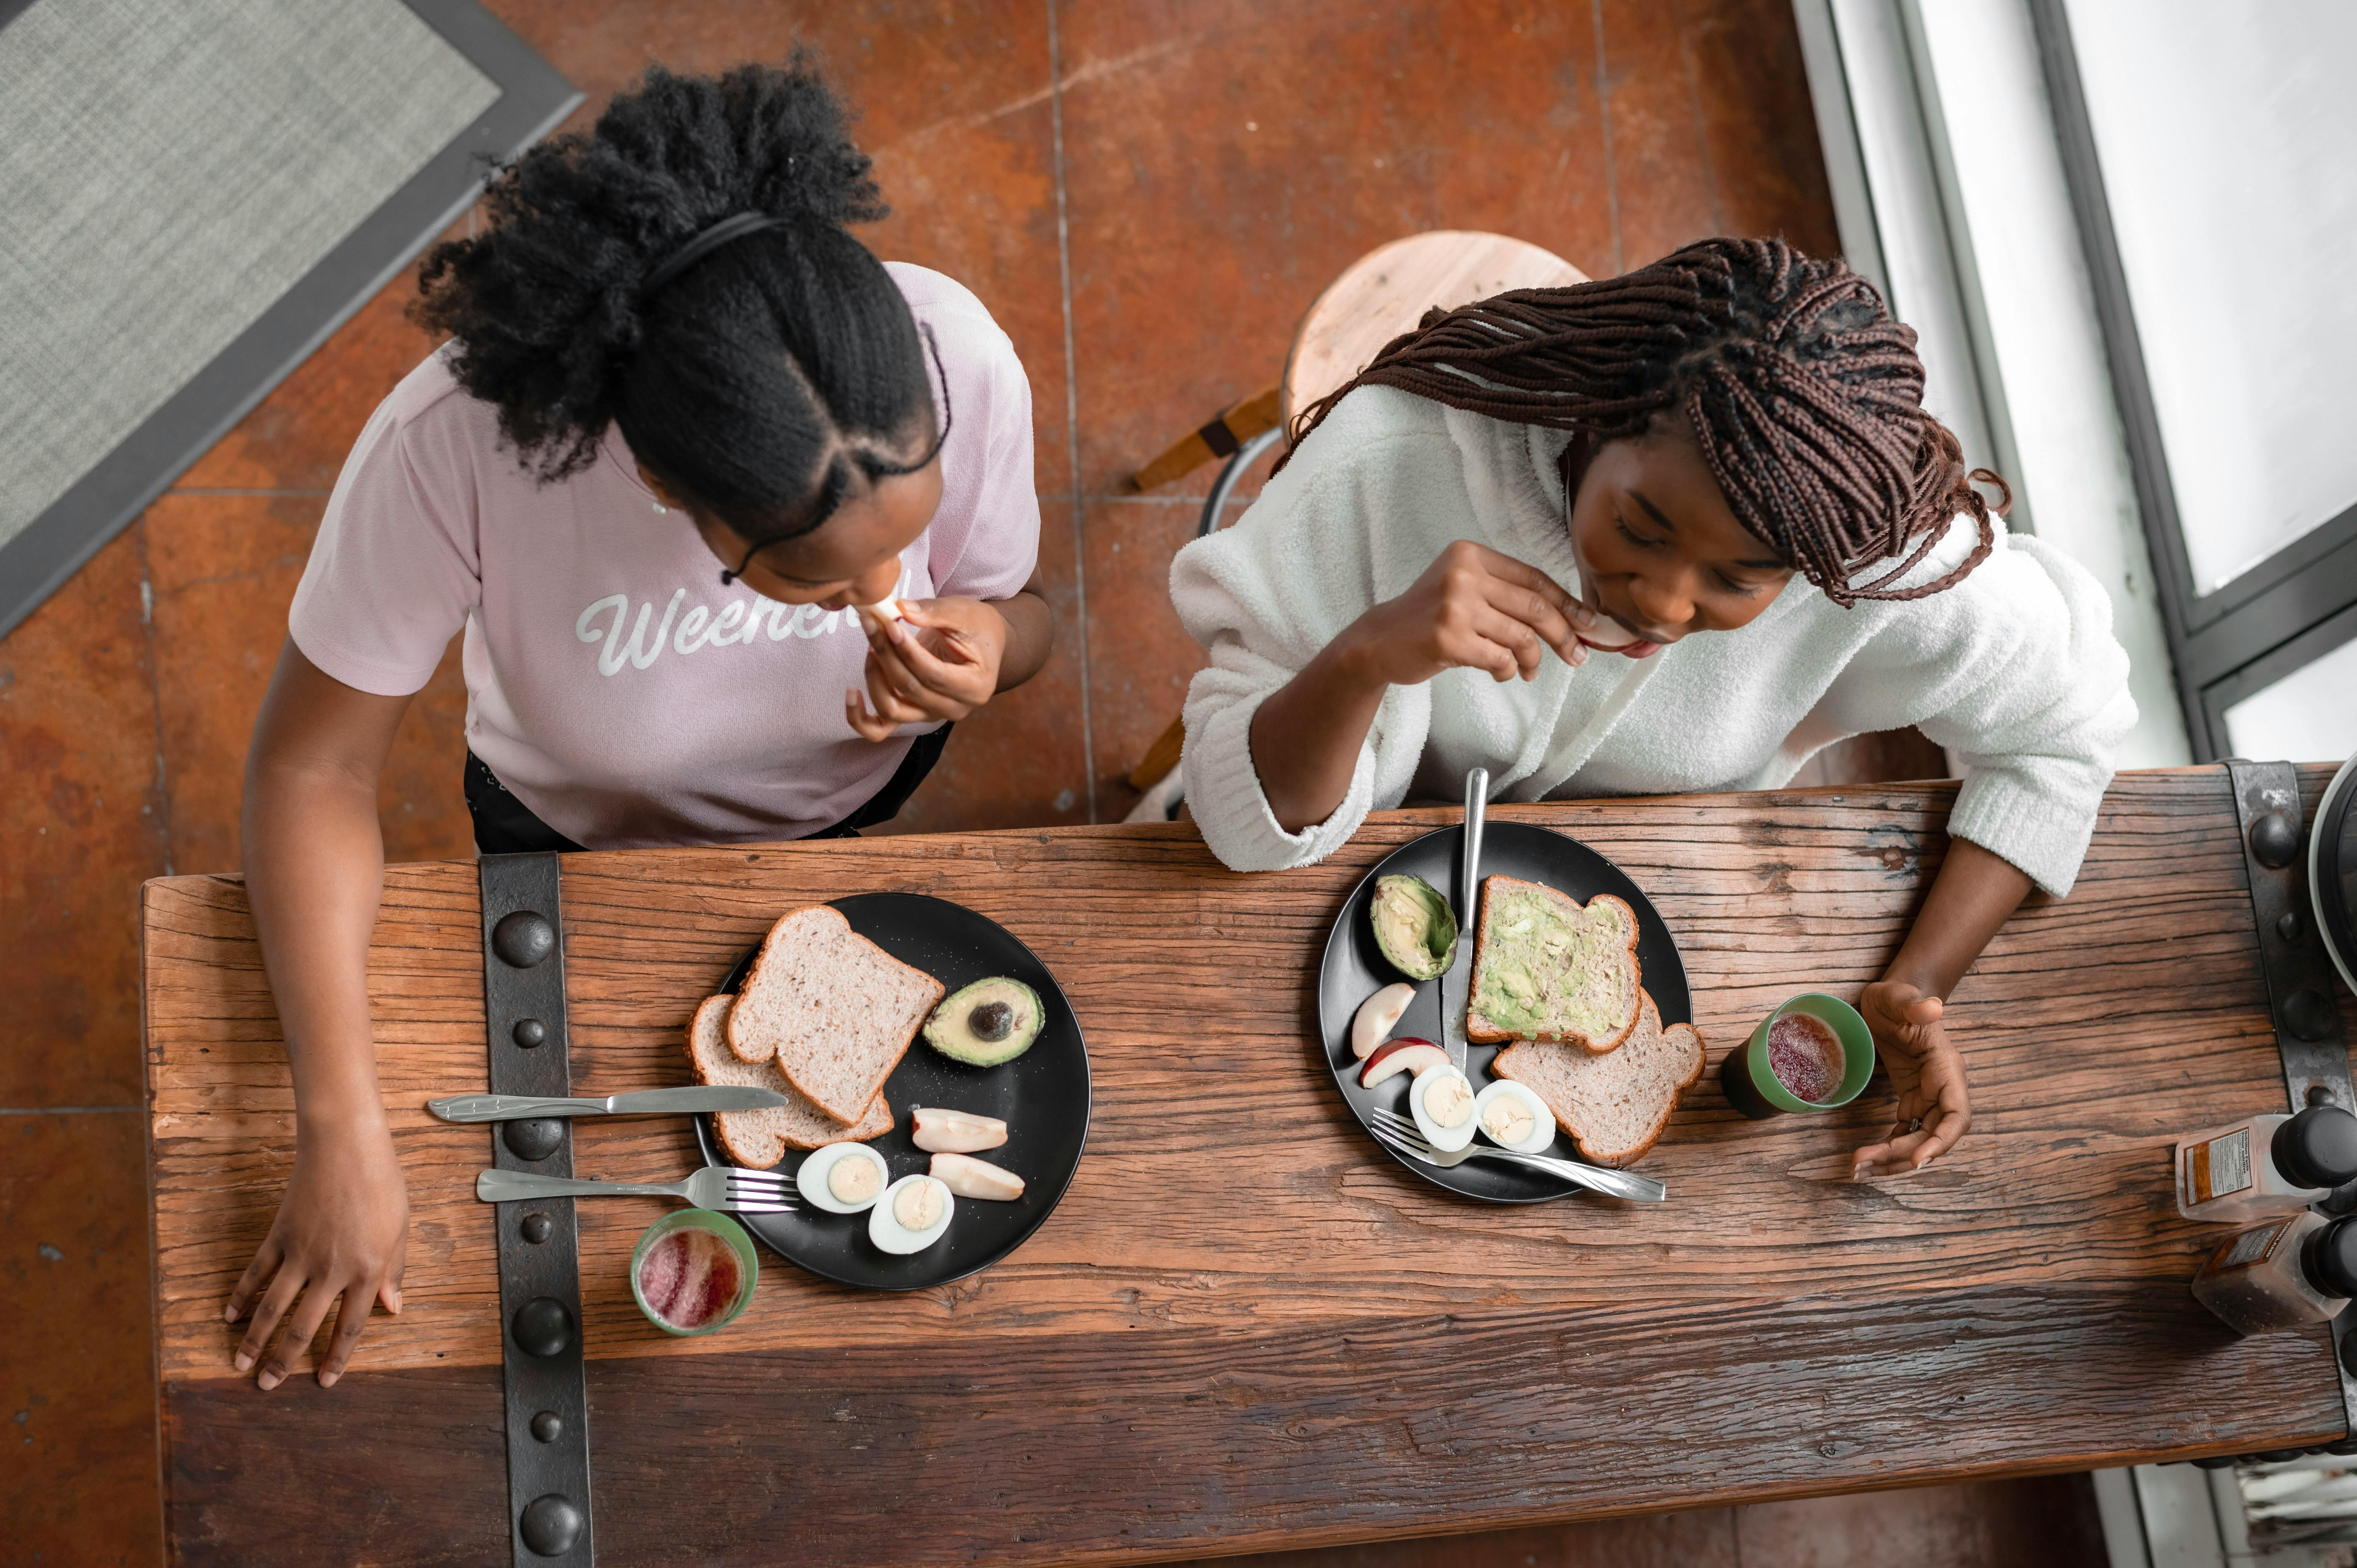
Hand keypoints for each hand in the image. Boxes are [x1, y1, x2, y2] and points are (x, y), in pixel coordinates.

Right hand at [225, 1118, 407, 1388]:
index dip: (336, 1357)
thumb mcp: (398, 1230)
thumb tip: (392, 1309)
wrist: (347, 1147)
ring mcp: (302, 1254)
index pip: (350, 1327)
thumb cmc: (381, 1185)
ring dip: (254, 1340)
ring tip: (240, 1365)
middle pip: (303, 1327)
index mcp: (367, 1271)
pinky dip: (242, 1295)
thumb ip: (393, 1272)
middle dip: (283, 1361)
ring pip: (273, 1308)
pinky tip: (230, 1316)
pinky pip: (256, 1273)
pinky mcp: (280, 1236)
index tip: (324, 1382)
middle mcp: (332, 1270)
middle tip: (267, 1386)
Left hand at [845, 597, 1008, 740]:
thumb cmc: (976, 626)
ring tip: (870, 645)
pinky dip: (859, 718)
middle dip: (886, 655)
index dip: (906, 651)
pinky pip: (881, 728)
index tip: (889, 624)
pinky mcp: (912, 714)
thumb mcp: (962, 612)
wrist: (983, 642)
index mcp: (975, 687)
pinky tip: (850, 693)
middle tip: (872, 624)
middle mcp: (955, 709)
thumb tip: (900, 609)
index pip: (932, 674)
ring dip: (874, 676)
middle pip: (909, 690)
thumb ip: (933, 612)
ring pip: (892, 709)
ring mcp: (931, 715)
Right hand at [1338, 540, 1595, 688]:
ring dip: (1533, 660)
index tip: (1587, 621)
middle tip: (1577, 655)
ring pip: (1520, 636)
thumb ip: (1503, 593)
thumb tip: (1564, 616)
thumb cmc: (1426, 618)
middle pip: (1534, 606)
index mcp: (1470, 554)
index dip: (1566, 601)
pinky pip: (1499, 658)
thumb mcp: (1462, 589)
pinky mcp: (1448, 638)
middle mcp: (1463, 574)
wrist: (1378, 641)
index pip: (1532, 577)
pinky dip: (1508, 670)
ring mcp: (1454, 605)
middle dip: (1563, 634)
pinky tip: (1502, 673)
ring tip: (1529, 671)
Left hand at [1850, 981, 1970, 1177]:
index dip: (1942, 1141)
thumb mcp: (1899, 997)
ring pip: (1918, 1140)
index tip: (1918, 1160)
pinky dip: (1888, 1149)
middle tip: (1865, 1164)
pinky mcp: (1910, 1100)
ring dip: (1892, 1159)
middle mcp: (1942, 1089)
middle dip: (1904, 1156)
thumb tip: (1933, 1008)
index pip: (1956, 1115)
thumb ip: (1914, 1004)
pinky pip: (1905, 1133)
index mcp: (1947, 1069)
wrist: (1886, 1000)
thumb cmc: (1895, 997)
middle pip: (1934, 1136)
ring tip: (1858, 1169)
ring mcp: (1926, 1097)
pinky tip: (1866, 1159)